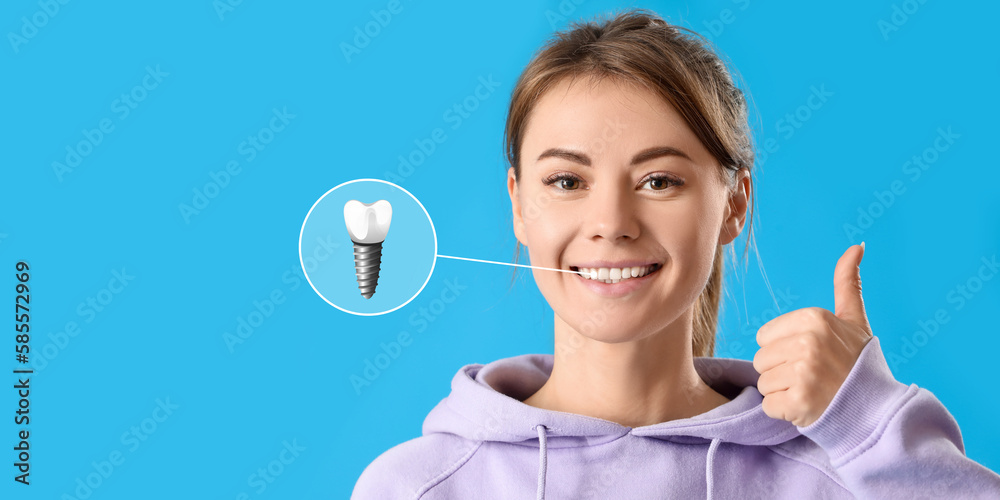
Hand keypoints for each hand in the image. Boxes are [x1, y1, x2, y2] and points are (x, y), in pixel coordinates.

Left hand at [753, 243, 874, 426]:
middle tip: (813, 376)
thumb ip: (847, 283)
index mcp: (814, 318)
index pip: (764, 337)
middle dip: (782, 372)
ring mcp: (803, 373)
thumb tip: (856, 245)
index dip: (783, 350)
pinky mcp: (799, 402)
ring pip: (764, 383)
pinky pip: (770, 406)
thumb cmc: (859, 363)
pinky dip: (785, 412)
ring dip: (783, 392)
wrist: (878, 409)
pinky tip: (810, 406)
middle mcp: (807, 342)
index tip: (812, 356)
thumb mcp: (854, 320)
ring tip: (812, 390)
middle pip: (761, 360)